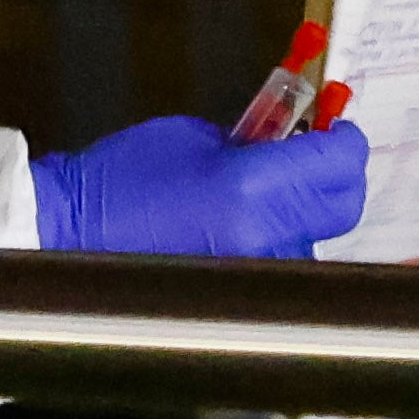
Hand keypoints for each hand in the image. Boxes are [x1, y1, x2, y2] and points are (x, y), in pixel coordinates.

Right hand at [33, 112, 375, 259]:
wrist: (73, 233)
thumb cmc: (121, 177)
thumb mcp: (194, 137)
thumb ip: (253, 142)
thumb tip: (293, 145)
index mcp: (250, 187)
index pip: (338, 164)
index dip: (345, 140)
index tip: (335, 127)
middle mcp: (264, 235)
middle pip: (344, 206)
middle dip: (338, 175)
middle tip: (315, 152)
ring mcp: (256, 271)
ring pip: (315, 235)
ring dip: (303, 209)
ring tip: (262, 192)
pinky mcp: (244, 291)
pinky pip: (282, 257)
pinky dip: (276, 236)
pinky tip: (242, 223)